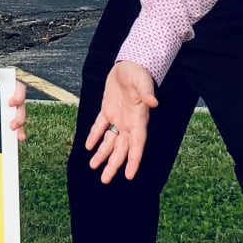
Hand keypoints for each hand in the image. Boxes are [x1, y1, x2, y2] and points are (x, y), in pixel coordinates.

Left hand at [0, 57, 26, 142]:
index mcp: (11, 83)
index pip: (20, 89)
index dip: (18, 96)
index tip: (10, 103)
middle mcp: (13, 96)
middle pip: (21, 107)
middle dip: (19, 117)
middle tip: (12, 124)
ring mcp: (8, 107)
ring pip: (18, 118)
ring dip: (19, 127)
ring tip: (16, 135)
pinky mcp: (2, 115)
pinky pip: (11, 125)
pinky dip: (14, 132)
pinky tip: (14, 140)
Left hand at [85, 60, 156, 183]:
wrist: (130, 62)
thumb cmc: (139, 73)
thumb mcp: (143, 82)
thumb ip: (147, 93)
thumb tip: (154, 103)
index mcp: (139, 120)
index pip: (137, 145)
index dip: (134, 161)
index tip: (129, 176)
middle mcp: (129, 123)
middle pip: (121, 149)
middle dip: (113, 164)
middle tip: (105, 180)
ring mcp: (118, 117)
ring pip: (110, 141)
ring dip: (102, 154)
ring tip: (93, 167)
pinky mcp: (108, 109)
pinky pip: (100, 126)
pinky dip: (95, 136)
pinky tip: (89, 146)